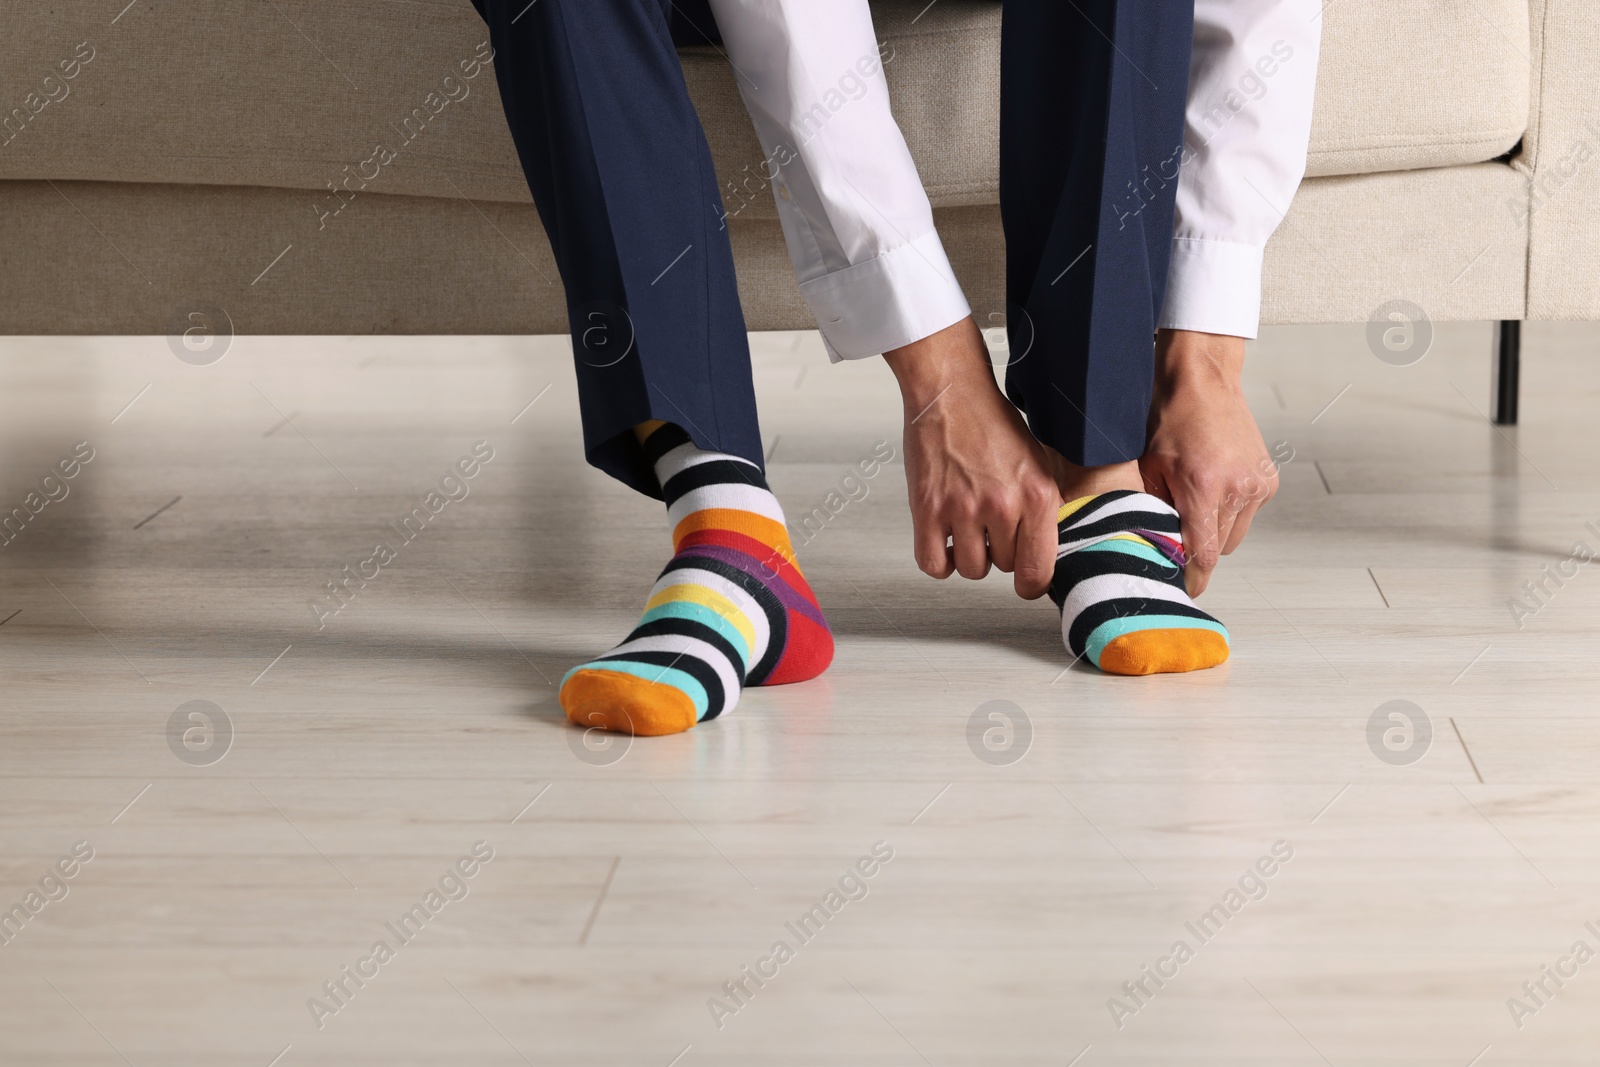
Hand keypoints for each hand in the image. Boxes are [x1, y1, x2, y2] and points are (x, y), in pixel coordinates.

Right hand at [883, 318, 1060, 598]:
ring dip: (968, 556)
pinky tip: (943, 541)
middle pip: (1002, 567)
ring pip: (970, 569)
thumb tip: (1043, 550)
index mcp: (1037, 495)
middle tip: (990, 528)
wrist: (951, 392)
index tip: (1025, 581)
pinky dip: (938, 560)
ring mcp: (962, 508)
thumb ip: (1042, 508)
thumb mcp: (1037, 463)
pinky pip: (932, 563)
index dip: (1032, 582)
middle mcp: (1002, 505)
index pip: (1040, 570)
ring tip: (967, 530)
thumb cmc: (991, 422)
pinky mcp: (928, 508)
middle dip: (996, 553)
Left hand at [1139, 329, 1278, 596]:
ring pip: (1235, 535)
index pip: (1203, 553)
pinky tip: (1215, 488)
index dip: (1193, 576)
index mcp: (1203, 488)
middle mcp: (1236, 489)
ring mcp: (1256, 484)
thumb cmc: (1168, 421)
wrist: (1204, 383)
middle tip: (1179, 538)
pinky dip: (1232, 511)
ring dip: (1216, 530)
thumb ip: (1153, 511)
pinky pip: (1247, 514)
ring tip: (1196, 505)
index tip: (1185, 589)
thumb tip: (1155, 547)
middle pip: (1220, 549)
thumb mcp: (1148, 467)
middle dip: (1200, 549)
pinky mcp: (1268, 480)